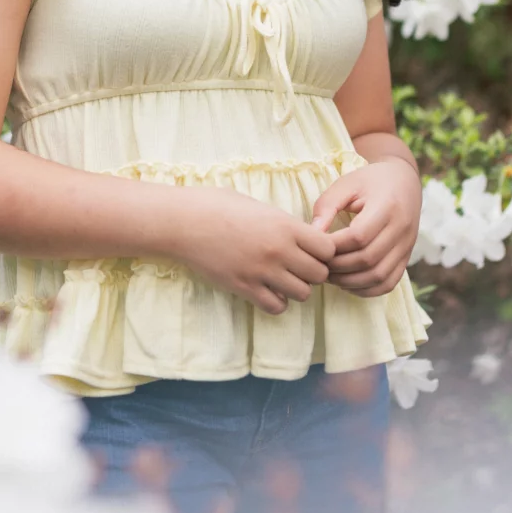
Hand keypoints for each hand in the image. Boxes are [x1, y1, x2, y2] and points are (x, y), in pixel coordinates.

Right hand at [169, 187, 337, 317]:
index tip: (312, 249)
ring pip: (302, 294)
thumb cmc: (218, 206)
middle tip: (298, 265)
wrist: (183, 221)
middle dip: (312, 272)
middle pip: (319, 275)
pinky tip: (266, 289)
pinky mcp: (244, 288)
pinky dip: (276, 301)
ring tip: (281, 278)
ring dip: (295, 288)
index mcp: (285, 225)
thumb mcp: (259, 206)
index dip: (324, 251)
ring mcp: (261, 271)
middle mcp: (279, 250)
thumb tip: (302, 235)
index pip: (328, 249)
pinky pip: (276, 306)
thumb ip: (284, 223)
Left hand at [309, 159, 421, 297]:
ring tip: (330, 275)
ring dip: (351, 281)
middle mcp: (402, 229)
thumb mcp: (346, 184)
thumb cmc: (369, 181)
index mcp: (387, 206)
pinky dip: (367, 289)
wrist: (403, 181)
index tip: (315, 246)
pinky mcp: (406, 257)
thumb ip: (326, 207)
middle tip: (318, 264)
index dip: (334, 247)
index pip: (359, 236)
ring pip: (379, 276)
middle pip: (368, 259)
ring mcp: (407, 246)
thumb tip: (311, 236)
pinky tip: (348, 283)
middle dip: (339, 266)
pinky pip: (389, 283)